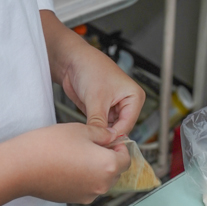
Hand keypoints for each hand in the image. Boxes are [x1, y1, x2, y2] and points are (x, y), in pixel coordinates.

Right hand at [21, 123, 130, 202]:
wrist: (22, 167)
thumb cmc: (50, 146)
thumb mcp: (82, 130)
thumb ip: (102, 134)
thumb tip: (111, 137)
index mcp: (108, 166)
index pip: (126, 158)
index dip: (119, 146)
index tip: (110, 139)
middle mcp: (102, 185)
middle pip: (115, 171)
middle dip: (109, 157)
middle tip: (93, 143)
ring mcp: (87, 195)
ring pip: (101, 179)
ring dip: (96, 168)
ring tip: (77, 152)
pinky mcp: (74, 199)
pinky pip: (87, 186)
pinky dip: (84, 176)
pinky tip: (68, 164)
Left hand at [40, 10, 144, 136]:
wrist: (72, 60)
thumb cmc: (90, 67)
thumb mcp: (96, 98)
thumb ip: (99, 122)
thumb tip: (102, 139)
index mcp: (134, 97)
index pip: (128, 124)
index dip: (115, 135)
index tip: (103, 144)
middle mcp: (126, 103)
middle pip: (120, 128)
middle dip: (107, 135)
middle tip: (95, 145)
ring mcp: (113, 108)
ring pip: (109, 129)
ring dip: (100, 133)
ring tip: (90, 138)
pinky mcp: (100, 110)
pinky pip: (99, 126)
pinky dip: (93, 130)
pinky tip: (86, 132)